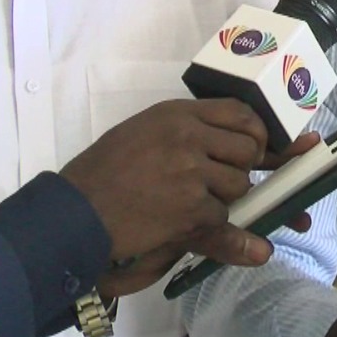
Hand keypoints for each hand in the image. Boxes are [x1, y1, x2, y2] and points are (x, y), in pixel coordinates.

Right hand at [96, 130, 322, 296]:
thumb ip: (189, 132)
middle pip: (248, 148)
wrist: (75, 212)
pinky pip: (222, 215)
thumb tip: (237, 142)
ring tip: (187, 202)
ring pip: (239, 185)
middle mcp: (188, 136)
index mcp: (177, 113)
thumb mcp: (144, 134)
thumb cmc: (103, 173)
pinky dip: (208, 224)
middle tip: (217, 182)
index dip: (257, 131)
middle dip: (243, 168)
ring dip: (224, 199)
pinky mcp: (192, 207)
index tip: (260, 146)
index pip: (240, 111)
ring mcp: (192, 171)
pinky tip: (178, 221)